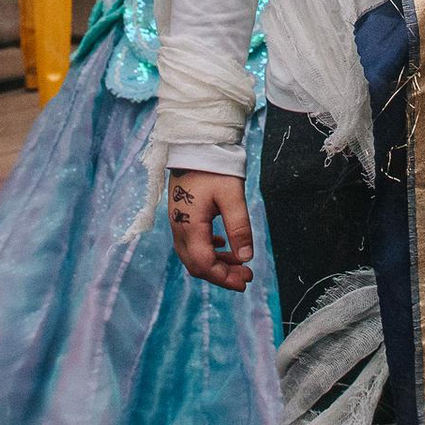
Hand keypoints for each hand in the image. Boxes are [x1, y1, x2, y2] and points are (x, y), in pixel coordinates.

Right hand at [168, 167, 255, 290]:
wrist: (195, 144)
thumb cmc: (214, 167)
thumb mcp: (232, 196)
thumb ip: (239, 227)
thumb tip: (246, 257)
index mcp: (190, 226)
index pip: (204, 264)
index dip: (224, 277)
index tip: (245, 280)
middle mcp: (179, 228)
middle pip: (196, 265)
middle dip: (221, 275)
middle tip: (246, 276)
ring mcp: (177, 223)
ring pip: (193, 256)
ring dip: (216, 264)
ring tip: (240, 263)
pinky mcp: (181, 216)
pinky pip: (191, 243)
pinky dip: (208, 251)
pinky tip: (224, 246)